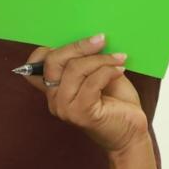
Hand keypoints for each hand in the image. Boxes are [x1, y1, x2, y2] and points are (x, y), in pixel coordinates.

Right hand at [23, 35, 147, 154]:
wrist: (131, 131)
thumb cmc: (115, 101)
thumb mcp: (97, 73)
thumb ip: (84, 60)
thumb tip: (87, 36)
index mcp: (54, 87)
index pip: (38, 62)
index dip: (53, 46)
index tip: (77, 41)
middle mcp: (54, 98)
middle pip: (54, 60)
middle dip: (79, 46)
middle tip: (101, 39)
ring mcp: (65, 108)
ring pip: (75, 69)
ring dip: (100, 59)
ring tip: (119, 58)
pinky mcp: (81, 113)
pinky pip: (91, 82)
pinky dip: (108, 71)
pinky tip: (120, 70)